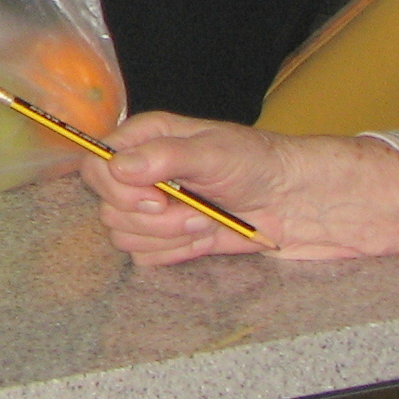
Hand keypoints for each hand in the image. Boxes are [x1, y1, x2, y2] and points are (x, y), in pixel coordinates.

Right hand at [78, 111, 398, 266]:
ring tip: (208, 221)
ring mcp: (157, 208)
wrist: (302, 203)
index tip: (155, 199)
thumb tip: (117, 167)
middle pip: (108, 207)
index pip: (96, 166)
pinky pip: (148, 257)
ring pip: (126, 236)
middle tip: (195, 210)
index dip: (117, 189)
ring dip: (169, 236)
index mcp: (146, 140)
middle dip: (153, 218)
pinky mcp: (173, 239)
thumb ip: (163, 158)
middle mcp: (145, 173)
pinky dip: (176, 253)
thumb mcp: (214, 152)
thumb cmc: (262, 164)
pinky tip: (207, 237)